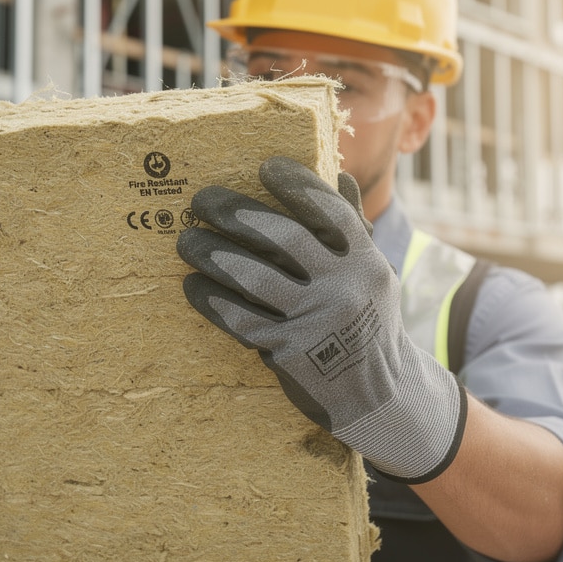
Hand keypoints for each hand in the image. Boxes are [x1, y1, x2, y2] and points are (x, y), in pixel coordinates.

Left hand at [176, 156, 465, 482]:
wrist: (376, 395)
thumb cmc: (366, 321)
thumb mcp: (372, 275)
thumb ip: (353, 229)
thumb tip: (338, 177)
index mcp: (366, 260)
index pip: (330, 211)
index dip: (297, 185)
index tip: (264, 166)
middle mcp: (344, 287)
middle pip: (284, 238)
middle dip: (237, 213)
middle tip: (202, 199)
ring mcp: (316, 321)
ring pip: (254, 277)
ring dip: (213, 253)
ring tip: (186, 239)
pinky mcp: (290, 352)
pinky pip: (241, 319)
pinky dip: (212, 300)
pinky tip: (192, 286)